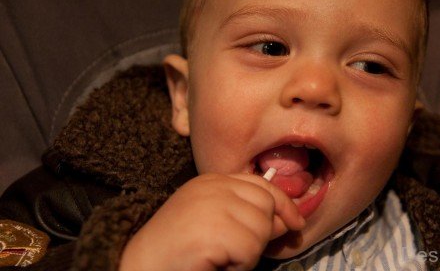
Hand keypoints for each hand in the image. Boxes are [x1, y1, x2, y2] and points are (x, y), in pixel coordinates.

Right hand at [119, 173, 304, 270]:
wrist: (139, 265)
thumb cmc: (178, 249)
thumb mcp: (215, 221)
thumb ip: (247, 215)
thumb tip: (289, 221)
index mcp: (212, 181)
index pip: (260, 183)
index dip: (282, 203)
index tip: (295, 222)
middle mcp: (213, 186)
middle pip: (266, 203)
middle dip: (262, 232)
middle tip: (236, 251)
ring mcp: (212, 205)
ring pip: (261, 228)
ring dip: (248, 253)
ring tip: (220, 257)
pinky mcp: (213, 230)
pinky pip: (249, 250)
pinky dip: (240, 265)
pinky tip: (216, 264)